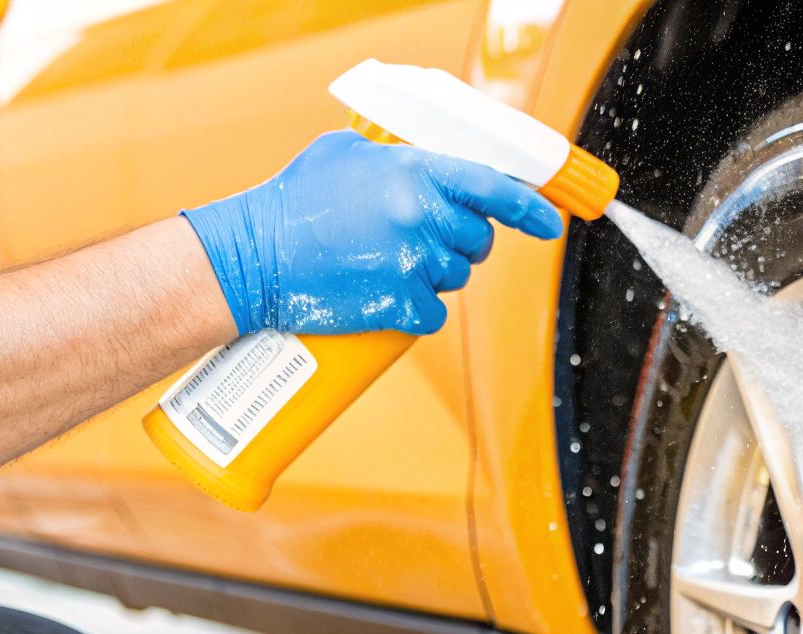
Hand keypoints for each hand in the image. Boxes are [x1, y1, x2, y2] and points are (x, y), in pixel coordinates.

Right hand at [182, 130, 562, 335]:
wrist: (253, 258)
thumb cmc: (294, 202)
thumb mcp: (348, 153)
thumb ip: (401, 156)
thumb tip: (439, 166)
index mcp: (415, 172)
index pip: (493, 187)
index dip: (529, 207)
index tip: (549, 222)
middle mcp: (421, 216)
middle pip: (477, 240)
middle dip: (459, 241)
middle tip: (418, 237)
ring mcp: (412, 263)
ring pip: (455, 276)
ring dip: (433, 273)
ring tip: (383, 261)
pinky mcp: (399, 304)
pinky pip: (433, 313)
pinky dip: (414, 309)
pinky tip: (382, 293)